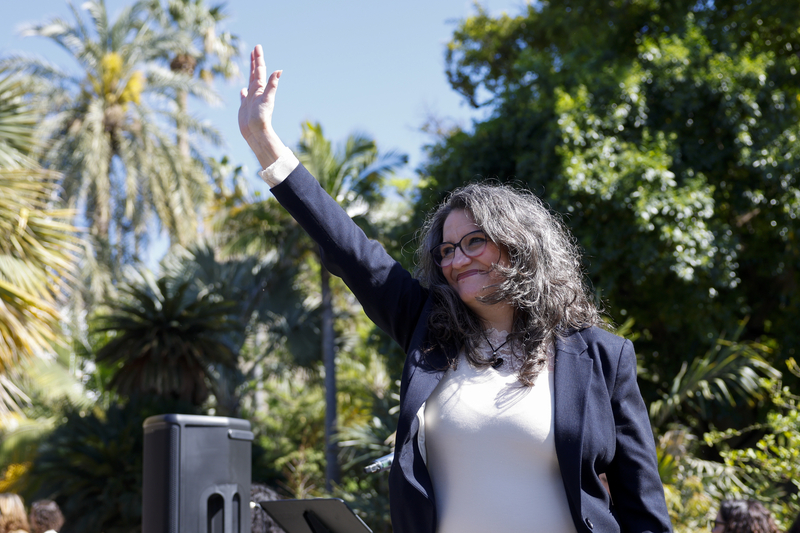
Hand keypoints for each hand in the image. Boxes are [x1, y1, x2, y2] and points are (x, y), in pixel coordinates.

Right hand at [239, 45, 285, 168]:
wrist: (256, 132)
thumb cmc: (262, 117)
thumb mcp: (267, 99)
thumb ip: (272, 85)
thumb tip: (279, 70)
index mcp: (260, 88)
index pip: (259, 70)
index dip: (258, 58)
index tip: (257, 47)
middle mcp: (256, 92)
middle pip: (255, 73)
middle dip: (255, 61)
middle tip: (255, 49)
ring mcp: (250, 99)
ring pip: (250, 82)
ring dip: (250, 72)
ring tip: (251, 65)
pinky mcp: (245, 107)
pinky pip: (244, 96)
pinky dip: (243, 92)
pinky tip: (243, 90)